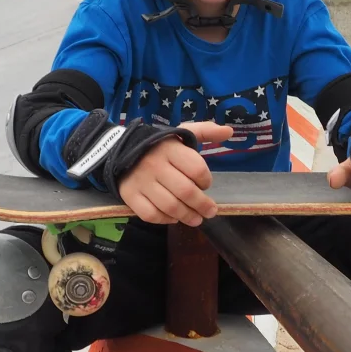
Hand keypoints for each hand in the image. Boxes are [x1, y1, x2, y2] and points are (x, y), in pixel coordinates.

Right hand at [118, 121, 232, 226]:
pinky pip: (151, 214)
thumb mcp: (181, 133)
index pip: (197, 169)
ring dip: (187, 216)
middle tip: (211, 211)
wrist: (121, 149)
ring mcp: (141, 181)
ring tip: (197, 219)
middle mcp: (155, 165)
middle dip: (203, 205)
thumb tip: (229, 131)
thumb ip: (206, 131)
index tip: (206, 184)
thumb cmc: (159, 144)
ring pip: (170, 206)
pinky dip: (165, 220)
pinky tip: (174, 218)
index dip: (206, 180)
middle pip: (186, 191)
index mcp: (170, 148)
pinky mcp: (130, 195)